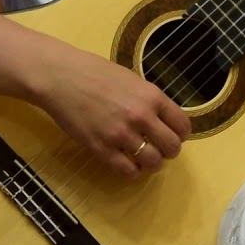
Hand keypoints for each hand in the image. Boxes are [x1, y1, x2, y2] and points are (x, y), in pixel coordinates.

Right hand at [38, 47, 191, 178]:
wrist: (61, 77)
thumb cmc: (95, 73)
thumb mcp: (132, 80)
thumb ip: (149, 100)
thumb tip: (164, 120)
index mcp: (152, 96)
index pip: (183, 125)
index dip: (180, 134)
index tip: (173, 135)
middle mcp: (141, 116)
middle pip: (172, 147)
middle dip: (169, 151)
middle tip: (158, 148)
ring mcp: (121, 134)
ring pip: (153, 162)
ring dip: (152, 163)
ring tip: (143, 157)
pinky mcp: (101, 149)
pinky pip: (128, 171)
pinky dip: (132, 171)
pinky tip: (127, 163)